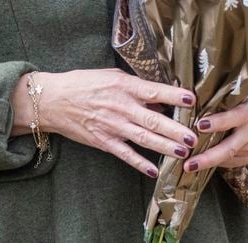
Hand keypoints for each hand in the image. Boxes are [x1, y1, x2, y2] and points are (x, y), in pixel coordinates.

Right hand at [11, 69, 196, 177]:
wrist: (54, 100)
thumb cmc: (84, 83)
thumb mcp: (111, 76)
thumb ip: (135, 87)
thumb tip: (159, 99)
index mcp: (124, 86)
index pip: (153, 90)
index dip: (173, 95)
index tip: (191, 99)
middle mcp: (120, 106)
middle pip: (152, 118)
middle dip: (174, 128)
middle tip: (192, 136)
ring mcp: (112, 125)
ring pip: (143, 138)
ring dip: (164, 146)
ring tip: (182, 152)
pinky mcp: (103, 141)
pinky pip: (125, 154)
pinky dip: (139, 163)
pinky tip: (153, 170)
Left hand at [183, 93, 247, 173]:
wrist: (245, 107)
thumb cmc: (228, 98)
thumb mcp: (224, 94)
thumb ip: (211, 98)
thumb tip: (186, 100)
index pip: (235, 116)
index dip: (219, 122)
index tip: (199, 125)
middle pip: (230, 147)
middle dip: (208, 157)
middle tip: (189, 164)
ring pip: (228, 157)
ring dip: (207, 162)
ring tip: (189, 165)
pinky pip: (230, 163)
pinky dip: (215, 164)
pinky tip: (201, 164)